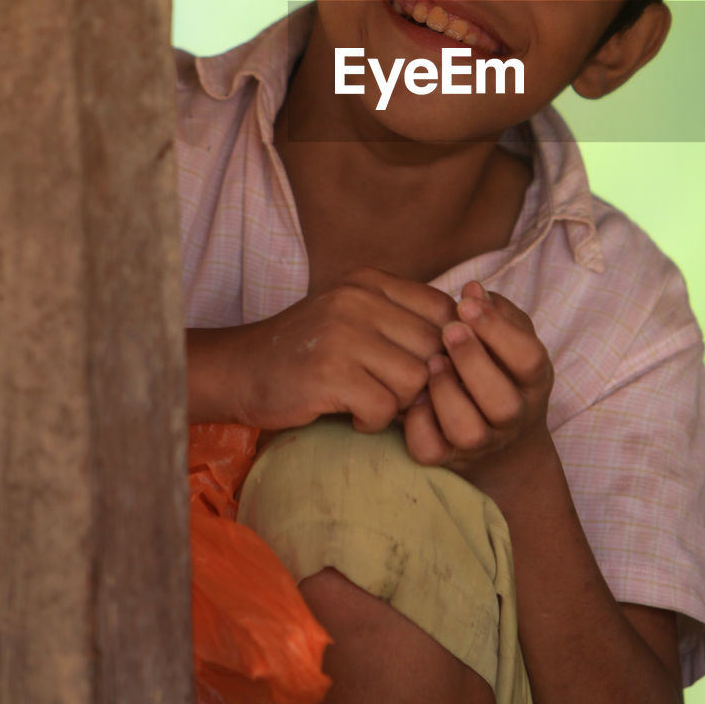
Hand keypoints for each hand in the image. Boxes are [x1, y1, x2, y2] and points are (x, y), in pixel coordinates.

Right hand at [188, 267, 456, 433]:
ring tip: (370, 402)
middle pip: (436, 347)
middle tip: (395, 394)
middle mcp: (359, 298)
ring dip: (398, 404)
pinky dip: (372, 422)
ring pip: (415, 381)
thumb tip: (465, 350)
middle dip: (424, 381)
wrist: (238, 370)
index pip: (444, 309)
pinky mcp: (329, 372)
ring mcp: (343, 332)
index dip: (446, 346)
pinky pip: (384, 407)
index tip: (423, 368)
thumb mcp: (354, 318)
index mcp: (370, 281)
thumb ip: (402, 321)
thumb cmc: (306, 350)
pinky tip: (351, 415)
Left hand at [402, 280, 554, 493]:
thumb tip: (472, 288)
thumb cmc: (503, 372)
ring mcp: (481, 443)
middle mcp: (512, 417)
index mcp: (533, 382)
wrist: (505, 445)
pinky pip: (430, 451)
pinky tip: (413, 394)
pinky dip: (418, 424)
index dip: (498, 330)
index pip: (529, 359)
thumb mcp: (513, 340)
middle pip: (502, 403)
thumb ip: (498, 313)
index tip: (466, 302)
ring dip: (446, 393)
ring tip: (432, 361)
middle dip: (472, 361)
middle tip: (448, 329)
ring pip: (467, 431)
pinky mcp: (447, 460)